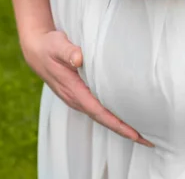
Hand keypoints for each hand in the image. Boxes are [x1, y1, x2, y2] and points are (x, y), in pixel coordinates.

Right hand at [20, 30, 153, 146]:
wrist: (36, 50)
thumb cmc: (49, 46)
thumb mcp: (57, 45)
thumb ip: (68, 51)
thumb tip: (79, 58)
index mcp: (73, 90)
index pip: (99, 111)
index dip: (117, 123)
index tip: (134, 133)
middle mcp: (76, 99)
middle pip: (103, 120)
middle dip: (125, 131)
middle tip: (148, 140)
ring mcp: (78, 98)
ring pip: (102, 116)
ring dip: (121, 126)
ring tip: (142, 134)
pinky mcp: (80, 94)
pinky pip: (99, 110)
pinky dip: (113, 117)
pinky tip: (125, 117)